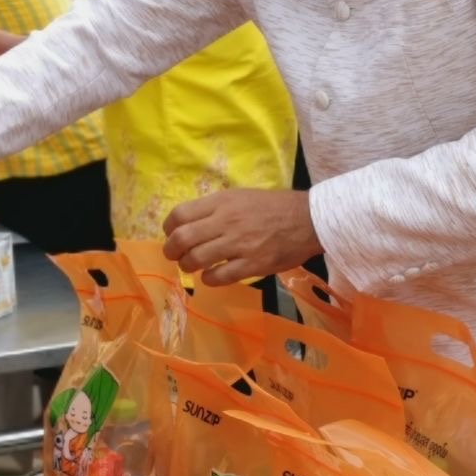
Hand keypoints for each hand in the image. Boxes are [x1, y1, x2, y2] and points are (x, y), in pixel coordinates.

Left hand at [161, 189, 321, 287]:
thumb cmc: (271, 207)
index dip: (169, 228)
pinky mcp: (252, 264)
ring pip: (196, 259)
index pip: (180, 215)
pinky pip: (219, 277)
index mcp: (222, 202)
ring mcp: (239, 244)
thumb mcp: (240, 196)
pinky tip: (212, 276)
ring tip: (193, 266)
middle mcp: (226, 222)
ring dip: (188, 266)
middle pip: (182, 238)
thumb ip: (215, 208)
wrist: (307, 220)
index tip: (171, 235)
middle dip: (171, 251)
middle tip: (175, 256)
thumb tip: (187, 224)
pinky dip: (209, 279)